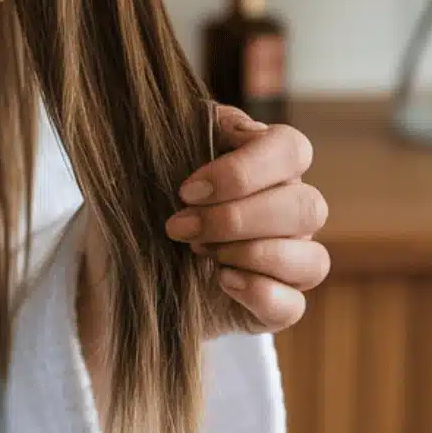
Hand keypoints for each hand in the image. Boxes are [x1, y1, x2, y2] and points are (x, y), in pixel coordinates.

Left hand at [164, 107, 328, 333]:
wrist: (120, 260)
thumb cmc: (148, 196)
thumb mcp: (161, 152)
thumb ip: (192, 127)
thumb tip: (229, 125)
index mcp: (268, 163)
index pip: (291, 149)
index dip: (245, 171)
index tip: (187, 190)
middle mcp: (290, 210)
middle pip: (307, 207)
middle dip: (236, 219)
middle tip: (179, 227)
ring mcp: (289, 260)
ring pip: (311, 259)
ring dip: (250, 255)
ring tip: (199, 254)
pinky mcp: (274, 306)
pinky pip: (293, 306)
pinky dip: (259, 293)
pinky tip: (221, 282)